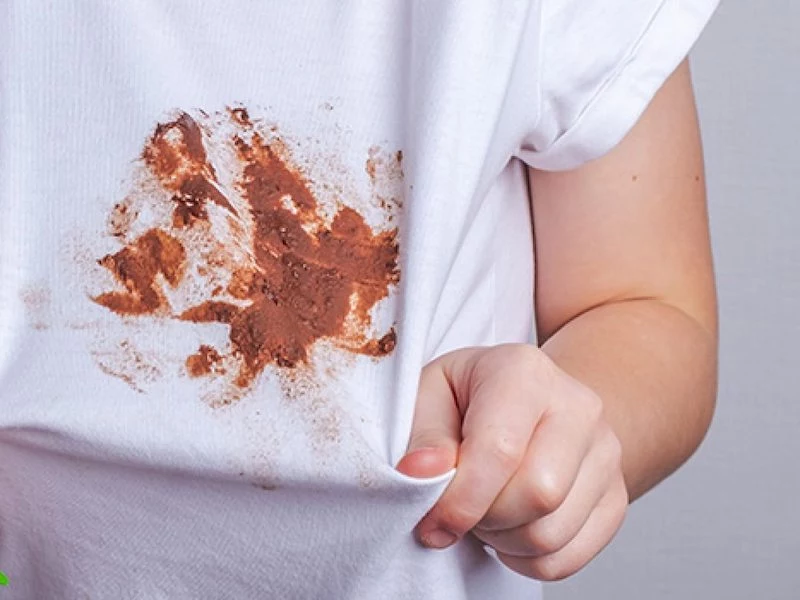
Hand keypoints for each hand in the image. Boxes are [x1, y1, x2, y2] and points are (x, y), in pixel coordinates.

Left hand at [396, 344, 627, 580]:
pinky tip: (510, 527)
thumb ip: (423, 436)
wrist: (526, 402)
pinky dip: (527, 559)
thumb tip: (422, 473)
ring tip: (485, 509)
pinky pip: (568, 558)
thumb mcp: (428, 396)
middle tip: (460, 505)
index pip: (501, 449)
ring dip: (503, 540)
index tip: (432, 520)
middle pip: (539, 494)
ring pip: (553, 534)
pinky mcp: (616, 496)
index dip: (460, 498)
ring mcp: (606, 452)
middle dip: (485, 518)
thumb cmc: (469, 398)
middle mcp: (578, 406)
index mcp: (525, 372)